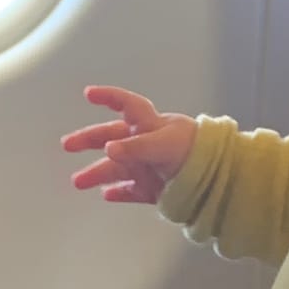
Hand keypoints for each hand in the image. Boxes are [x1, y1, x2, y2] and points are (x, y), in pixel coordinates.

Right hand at [62, 86, 198, 204]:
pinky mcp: (155, 188)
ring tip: (77, 182)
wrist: (220, 180)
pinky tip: (106, 195)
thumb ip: (136, 147)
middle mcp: (147, 143)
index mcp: (151, 125)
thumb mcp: (164, 145)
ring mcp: (149, 166)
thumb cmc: (195, 152)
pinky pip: (132, 190)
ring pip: (117, 168)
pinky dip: (119, 192)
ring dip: (97, 173)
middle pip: (112, 137)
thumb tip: (108, 149)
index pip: (127, 104)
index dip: (109, 97)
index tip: (89, 94)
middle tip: (68, 145)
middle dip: (90, 140)